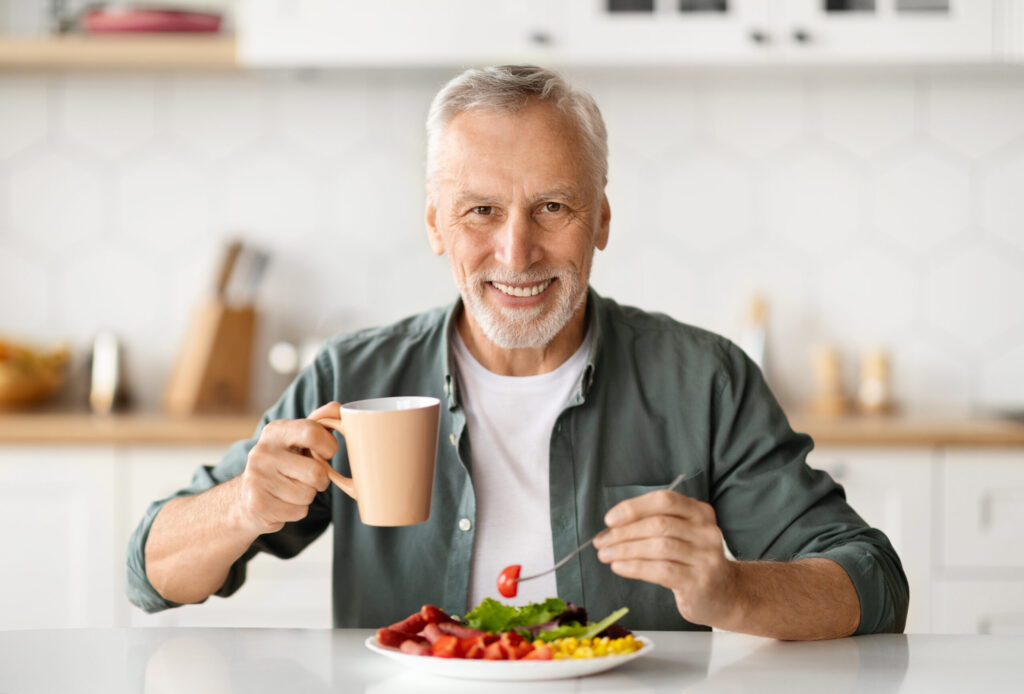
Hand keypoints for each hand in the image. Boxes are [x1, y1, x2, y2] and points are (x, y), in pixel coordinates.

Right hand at [235, 402, 340, 534]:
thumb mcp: (297, 438)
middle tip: (309, 477)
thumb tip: (339, 409)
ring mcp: (257, 478)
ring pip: (308, 495)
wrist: (245, 496)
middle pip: (316, 472)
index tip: (326, 452)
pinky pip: (298, 512)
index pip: (313, 432)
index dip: (329, 446)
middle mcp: (263, 452)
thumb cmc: (282, 464)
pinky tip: (282, 503)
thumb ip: (319, 422)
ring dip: (307, 496)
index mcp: (275, 431)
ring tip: (291, 490)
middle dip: (321, 480)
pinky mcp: (257, 504)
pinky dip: (296, 511)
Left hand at [592, 489, 738, 626]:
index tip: (610, 519)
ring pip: (658, 547)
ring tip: (605, 555)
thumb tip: (611, 529)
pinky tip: (619, 567)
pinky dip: (635, 567)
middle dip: (624, 533)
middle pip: (658, 524)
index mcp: (700, 512)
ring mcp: (706, 557)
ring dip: (625, 550)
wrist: (725, 594)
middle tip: (602, 542)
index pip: (665, 500)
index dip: (634, 507)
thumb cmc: (692, 562)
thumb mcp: (681, 535)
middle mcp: (706, 531)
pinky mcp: (699, 582)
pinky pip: (661, 571)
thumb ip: (653, 525)